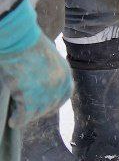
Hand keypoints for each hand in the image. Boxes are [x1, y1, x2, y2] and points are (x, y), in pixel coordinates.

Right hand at [0, 0, 71, 127]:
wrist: (19, 39)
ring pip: (37, 112)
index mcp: (65, 73)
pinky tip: (12, 121)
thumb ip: (49, 69)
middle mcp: (59, 85)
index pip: (65, 95)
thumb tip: (42, 77)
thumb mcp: (47, 55)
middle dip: (39, 111)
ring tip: (16, 118)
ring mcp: (45, 92)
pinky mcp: (29, 96)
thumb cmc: (29, 43)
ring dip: (26, 116)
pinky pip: (24, 114)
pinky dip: (17, 119)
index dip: (56, 103)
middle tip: (26, 113)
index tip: (47, 109)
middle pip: (51, 106)